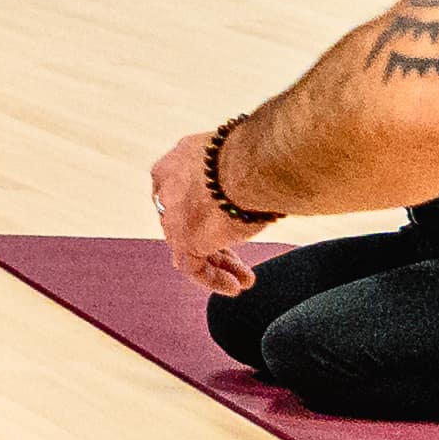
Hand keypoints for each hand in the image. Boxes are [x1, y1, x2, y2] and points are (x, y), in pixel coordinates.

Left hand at [153, 125, 274, 294]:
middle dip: (213, 238)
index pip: (185, 189)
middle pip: (187, 219)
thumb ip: (243, 167)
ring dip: (219, 262)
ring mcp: (173, 214)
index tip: (225, 218)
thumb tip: (269, 174)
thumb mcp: (244, 153)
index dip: (204, 206)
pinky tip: (234, 287)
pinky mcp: (184, 239)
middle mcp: (169, 186)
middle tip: (234, 250)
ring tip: (242, 279)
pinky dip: (212, 279)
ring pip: (192, 244)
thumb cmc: (264, 151)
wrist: (258, 162)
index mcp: (180, 158)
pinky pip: (193, 266)